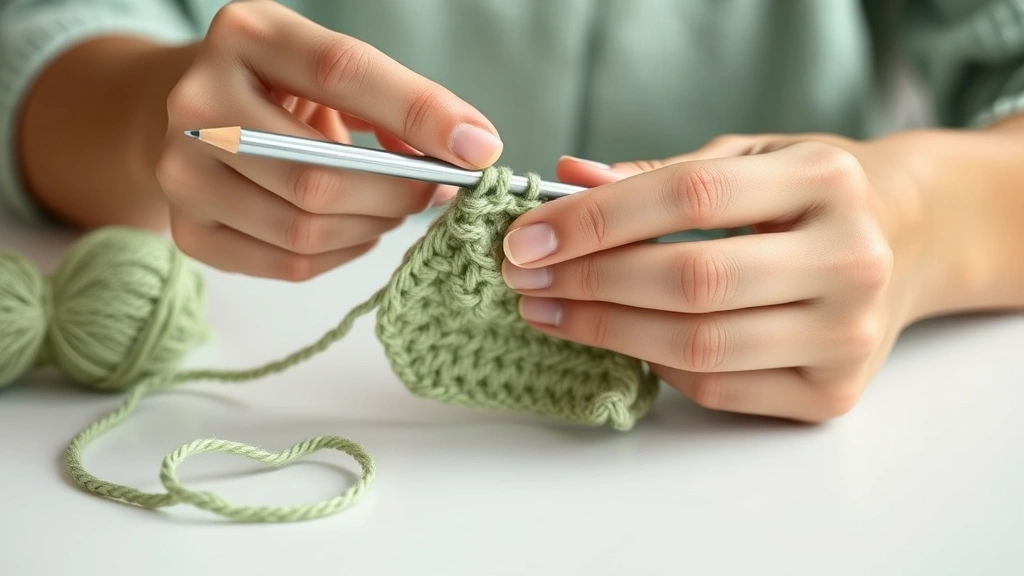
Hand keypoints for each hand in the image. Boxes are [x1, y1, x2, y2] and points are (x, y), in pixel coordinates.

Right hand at [156, 0, 500, 279]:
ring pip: (307, 229)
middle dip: (398, 192)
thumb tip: (463, 154)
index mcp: (245, 36)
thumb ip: (391, 102)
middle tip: (431, 190)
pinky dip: (342, 253)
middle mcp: (198, 102)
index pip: (342, 72)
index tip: (479, 148)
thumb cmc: (280, 88)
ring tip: (391, 205)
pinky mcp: (188, 230)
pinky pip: (289, 265)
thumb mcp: (327, 69)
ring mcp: (181, 172)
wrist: (186, 114)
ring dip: (374, 225)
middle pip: (321, 175)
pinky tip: (355, 230)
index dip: (419, 112)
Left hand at [500, 134, 928, 421]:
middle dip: (588, 282)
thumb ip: (659, 176)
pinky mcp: (833, 393)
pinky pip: (717, 389)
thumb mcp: (750, 159)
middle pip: (691, 280)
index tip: (528, 236)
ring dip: (604, 331)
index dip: (597, 220)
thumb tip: (565, 182)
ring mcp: (847, 334)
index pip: (691, 197)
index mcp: (826, 179)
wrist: (910, 243)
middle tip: (525, 279)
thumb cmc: (813, 197)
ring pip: (698, 345)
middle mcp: (849, 259)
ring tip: (549, 312)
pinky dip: (653, 364)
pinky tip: (617, 337)